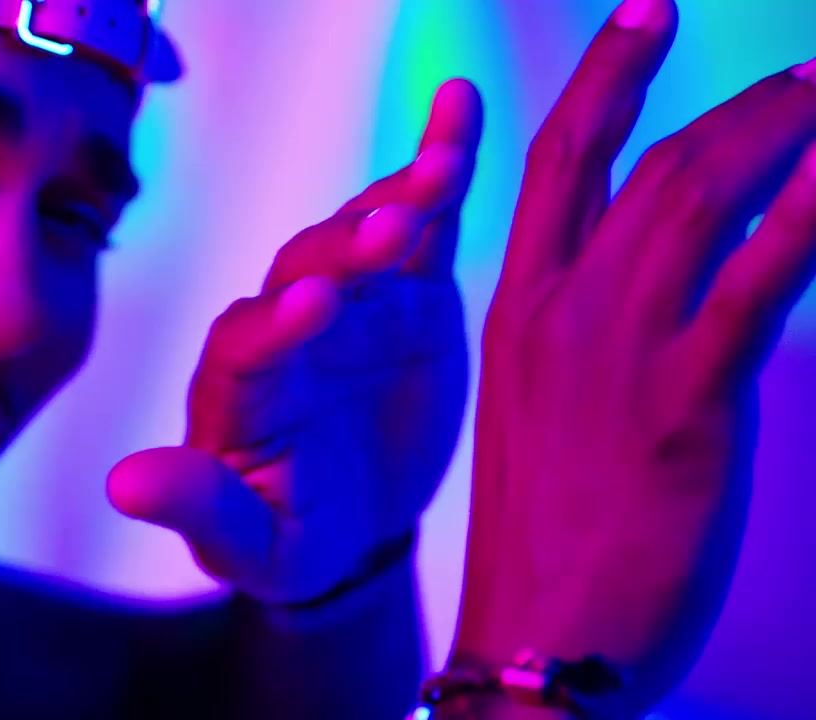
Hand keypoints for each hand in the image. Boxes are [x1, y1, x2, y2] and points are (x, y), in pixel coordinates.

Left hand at [107, 80, 483, 604]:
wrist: (355, 522)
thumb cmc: (288, 535)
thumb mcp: (246, 544)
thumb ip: (197, 506)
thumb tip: (124, 485)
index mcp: (240, 385)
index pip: (247, 345)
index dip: (278, 323)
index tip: (314, 306)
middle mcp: (285, 324)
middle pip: (305, 272)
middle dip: (346, 252)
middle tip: (390, 235)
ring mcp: (349, 299)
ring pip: (363, 235)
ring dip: (398, 199)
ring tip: (439, 170)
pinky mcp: (405, 289)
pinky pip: (422, 224)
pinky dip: (440, 167)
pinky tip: (460, 106)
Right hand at [454, 0, 815, 711]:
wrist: (531, 642)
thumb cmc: (545, 535)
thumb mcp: (544, 414)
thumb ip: (588, 339)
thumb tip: (667, 292)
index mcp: (515, 312)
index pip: (557, 164)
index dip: (606, 77)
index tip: (644, 13)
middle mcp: (556, 312)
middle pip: (648, 163)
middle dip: (735, 104)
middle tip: (802, 76)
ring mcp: (613, 354)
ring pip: (698, 197)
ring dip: (780, 130)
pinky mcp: (680, 407)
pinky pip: (753, 283)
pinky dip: (809, 215)